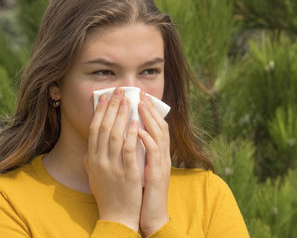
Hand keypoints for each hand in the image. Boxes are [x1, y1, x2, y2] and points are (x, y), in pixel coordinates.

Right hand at [83, 88, 142, 231]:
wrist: (117, 216)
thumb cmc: (108, 195)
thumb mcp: (94, 178)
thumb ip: (89, 163)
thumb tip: (85, 152)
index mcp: (92, 159)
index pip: (94, 129)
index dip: (100, 111)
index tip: (105, 97)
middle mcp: (99, 160)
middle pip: (104, 128)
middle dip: (112, 107)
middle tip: (119, 91)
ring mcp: (113, 166)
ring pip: (115, 135)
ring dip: (122, 115)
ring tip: (128, 101)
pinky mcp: (127, 173)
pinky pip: (128, 150)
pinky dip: (131, 135)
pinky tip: (136, 122)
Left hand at [138, 91, 170, 235]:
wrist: (150, 214)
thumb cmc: (142, 192)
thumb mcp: (138, 168)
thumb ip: (134, 154)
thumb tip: (123, 143)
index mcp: (157, 154)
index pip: (155, 127)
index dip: (148, 112)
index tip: (138, 97)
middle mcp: (162, 155)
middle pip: (159, 126)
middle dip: (150, 109)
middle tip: (140, 93)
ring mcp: (162, 163)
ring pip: (159, 134)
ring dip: (149, 118)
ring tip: (140, 103)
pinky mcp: (158, 173)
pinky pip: (153, 152)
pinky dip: (146, 138)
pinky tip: (137, 129)